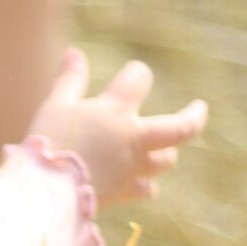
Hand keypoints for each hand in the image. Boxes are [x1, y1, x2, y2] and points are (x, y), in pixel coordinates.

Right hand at [30, 50, 207, 208]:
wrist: (46, 192)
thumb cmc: (49, 142)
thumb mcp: (56, 105)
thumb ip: (69, 80)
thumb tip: (74, 52)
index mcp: (116, 111)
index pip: (139, 78)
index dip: (135, 73)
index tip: (133, 75)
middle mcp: (133, 139)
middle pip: (180, 128)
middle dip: (194, 116)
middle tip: (200, 107)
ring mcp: (132, 168)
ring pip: (165, 160)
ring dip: (166, 153)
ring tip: (164, 150)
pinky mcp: (123, 192)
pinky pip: (145, 190)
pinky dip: (146, 186)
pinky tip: (143, 185)